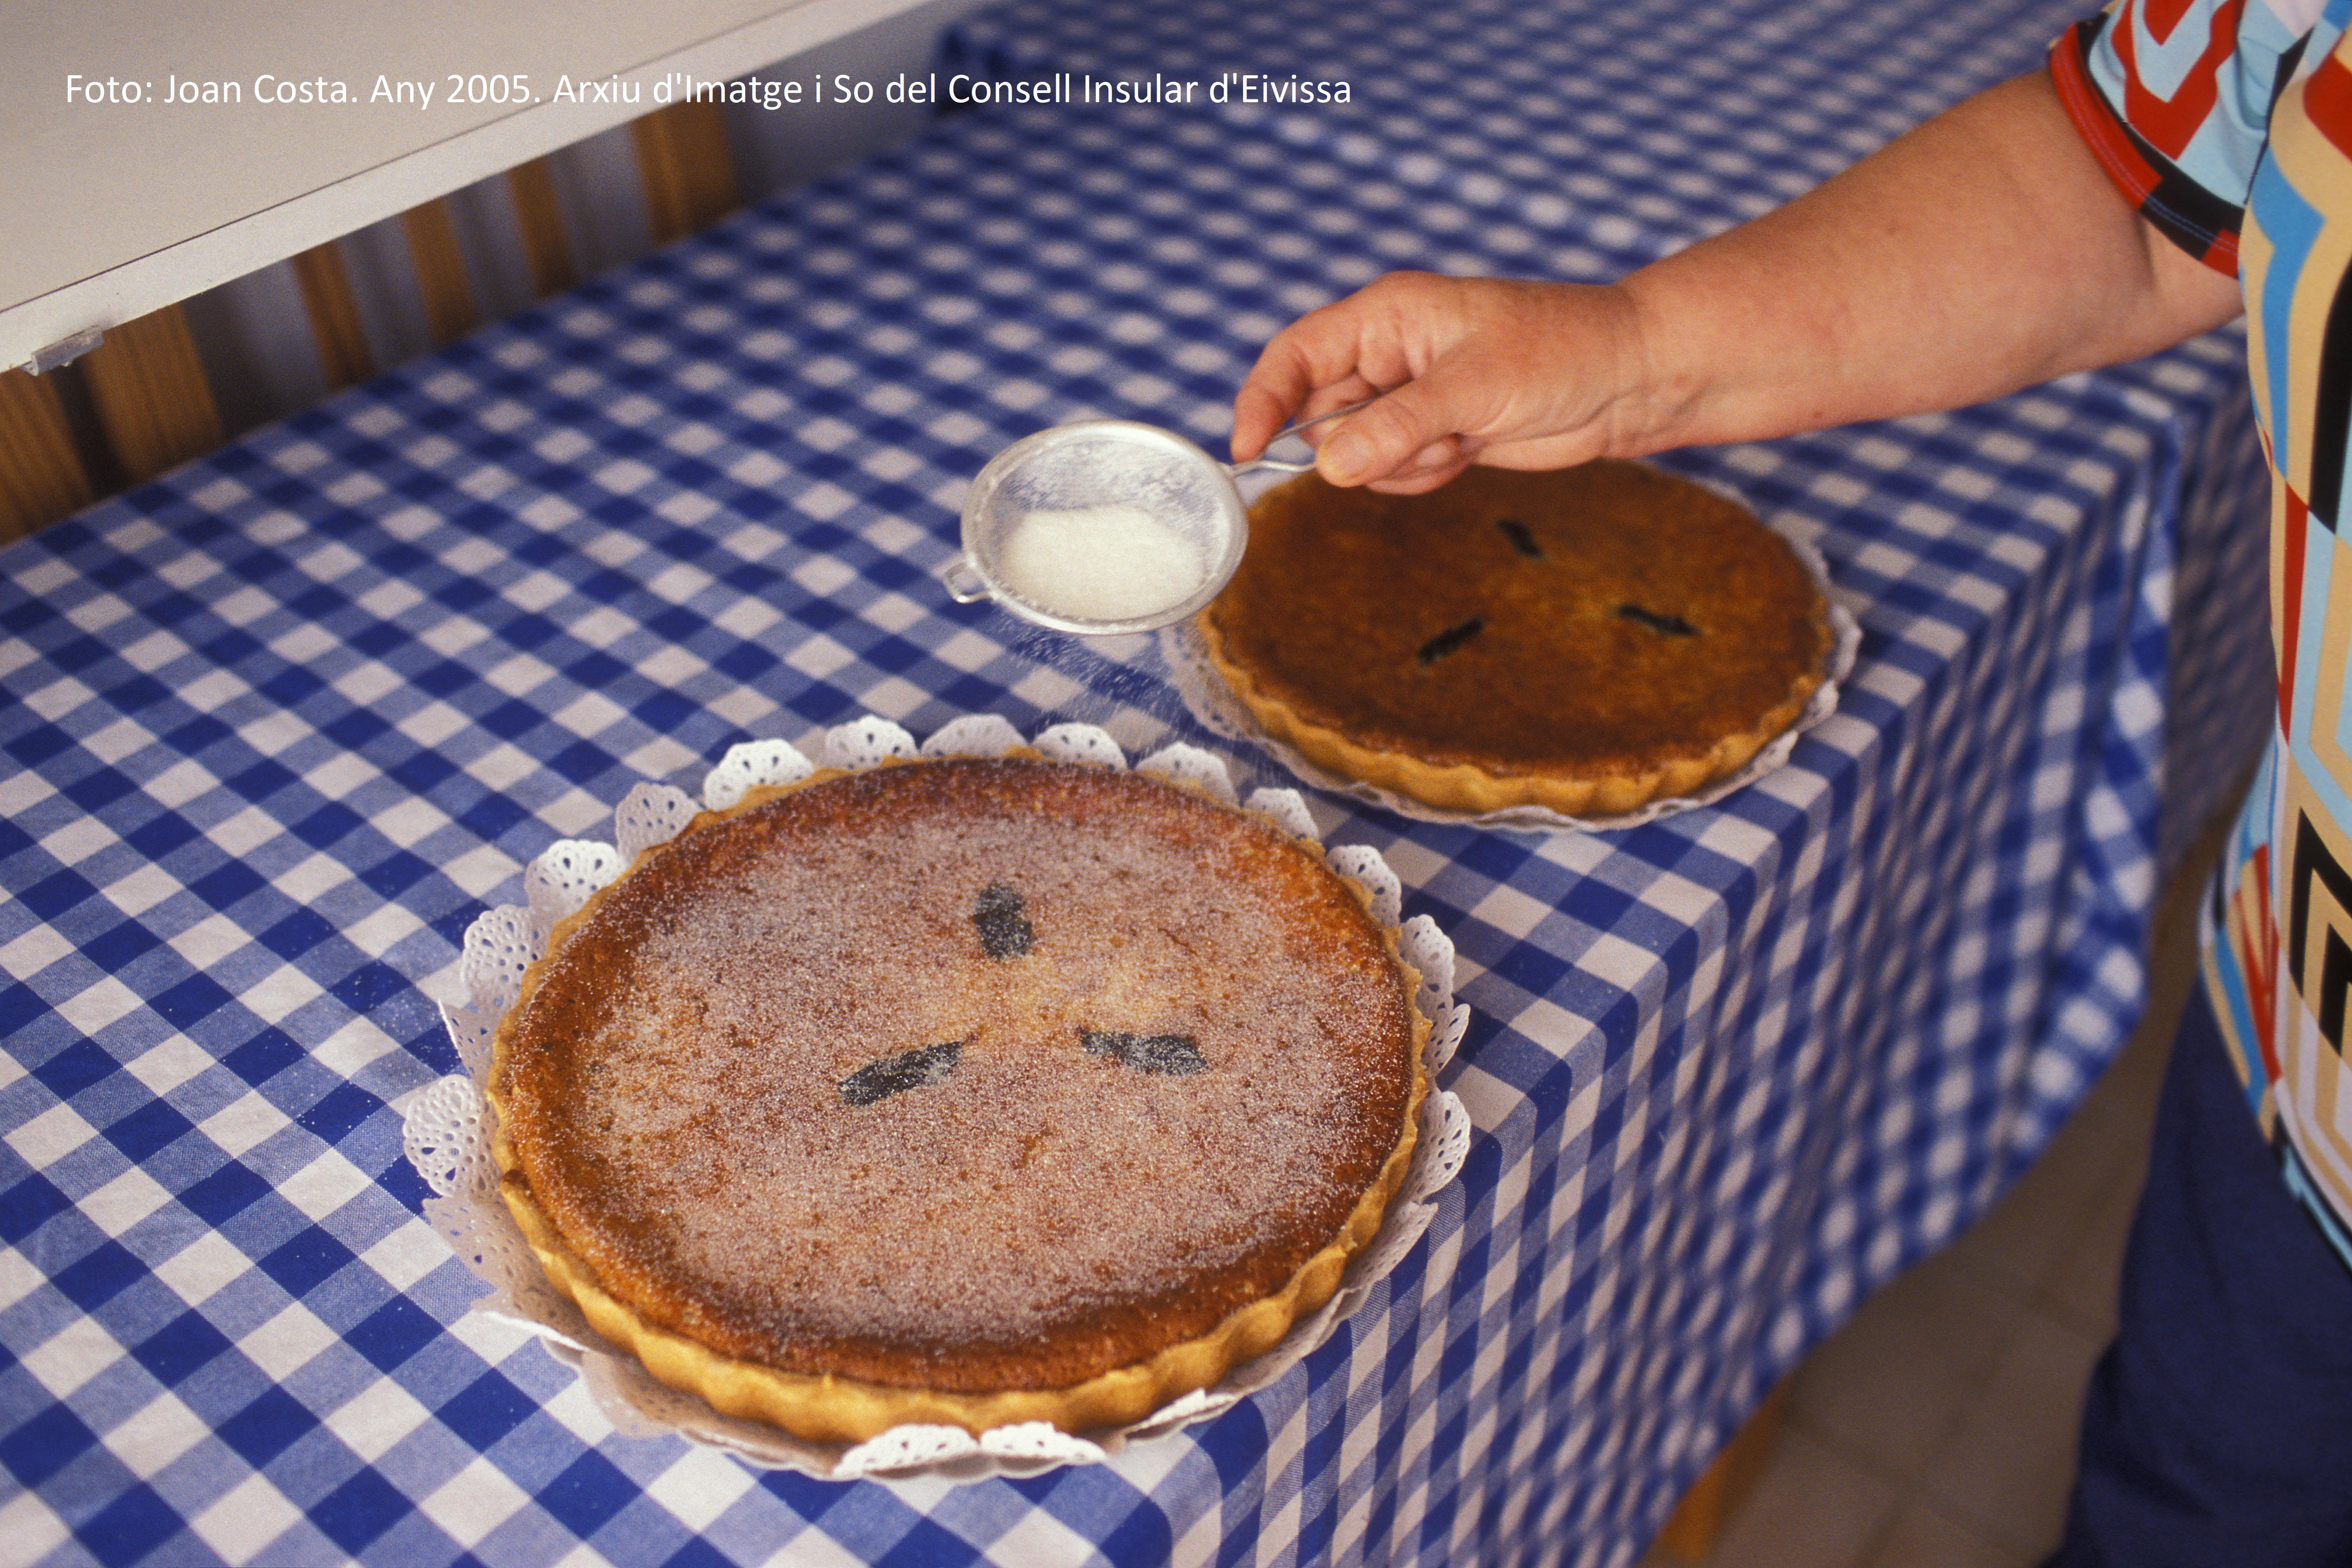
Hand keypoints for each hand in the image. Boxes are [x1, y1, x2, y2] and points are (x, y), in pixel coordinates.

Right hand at [1230, 273, 1651, 492]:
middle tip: (1425, 438)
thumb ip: (1397, 426)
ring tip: (1460, 440)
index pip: (1296, 355)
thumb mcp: (1474, 388)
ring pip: (1356, 451)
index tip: (1249, 452)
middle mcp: (1390, 353)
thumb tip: (1330, 466)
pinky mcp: (1435, 432)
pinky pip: (1394, 469)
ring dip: (1400, 463)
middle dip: (1359, 443)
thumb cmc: (1561, 353)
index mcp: (1387, 316)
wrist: (1628, 379)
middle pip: (1321, 412)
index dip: (1264, 400)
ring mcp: (1411, 396)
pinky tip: (1469, 452)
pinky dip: (1423, 474)